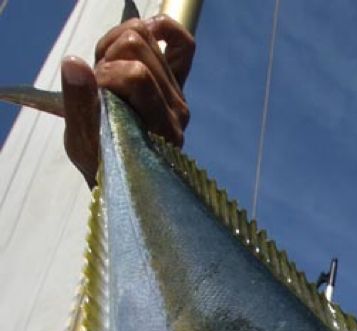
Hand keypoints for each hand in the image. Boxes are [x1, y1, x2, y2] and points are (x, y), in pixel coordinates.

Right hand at [62, 15, 194, 185]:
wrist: (121, 176)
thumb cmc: (100, 163)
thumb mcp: (82, 143)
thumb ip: (78, 104)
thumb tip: (74, 62)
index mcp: (160, 131)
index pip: (134, 75)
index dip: (105, 77)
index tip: (97, 99)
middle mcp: (177, 112)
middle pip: (136, 46)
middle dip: (107, 59)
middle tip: (100, 86)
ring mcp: (179, 96)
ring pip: (145, 35)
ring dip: (115, 46)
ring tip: (107, 74)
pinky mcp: (177, 84)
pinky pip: (183, 43)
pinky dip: (162, 28)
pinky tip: (143, 36)